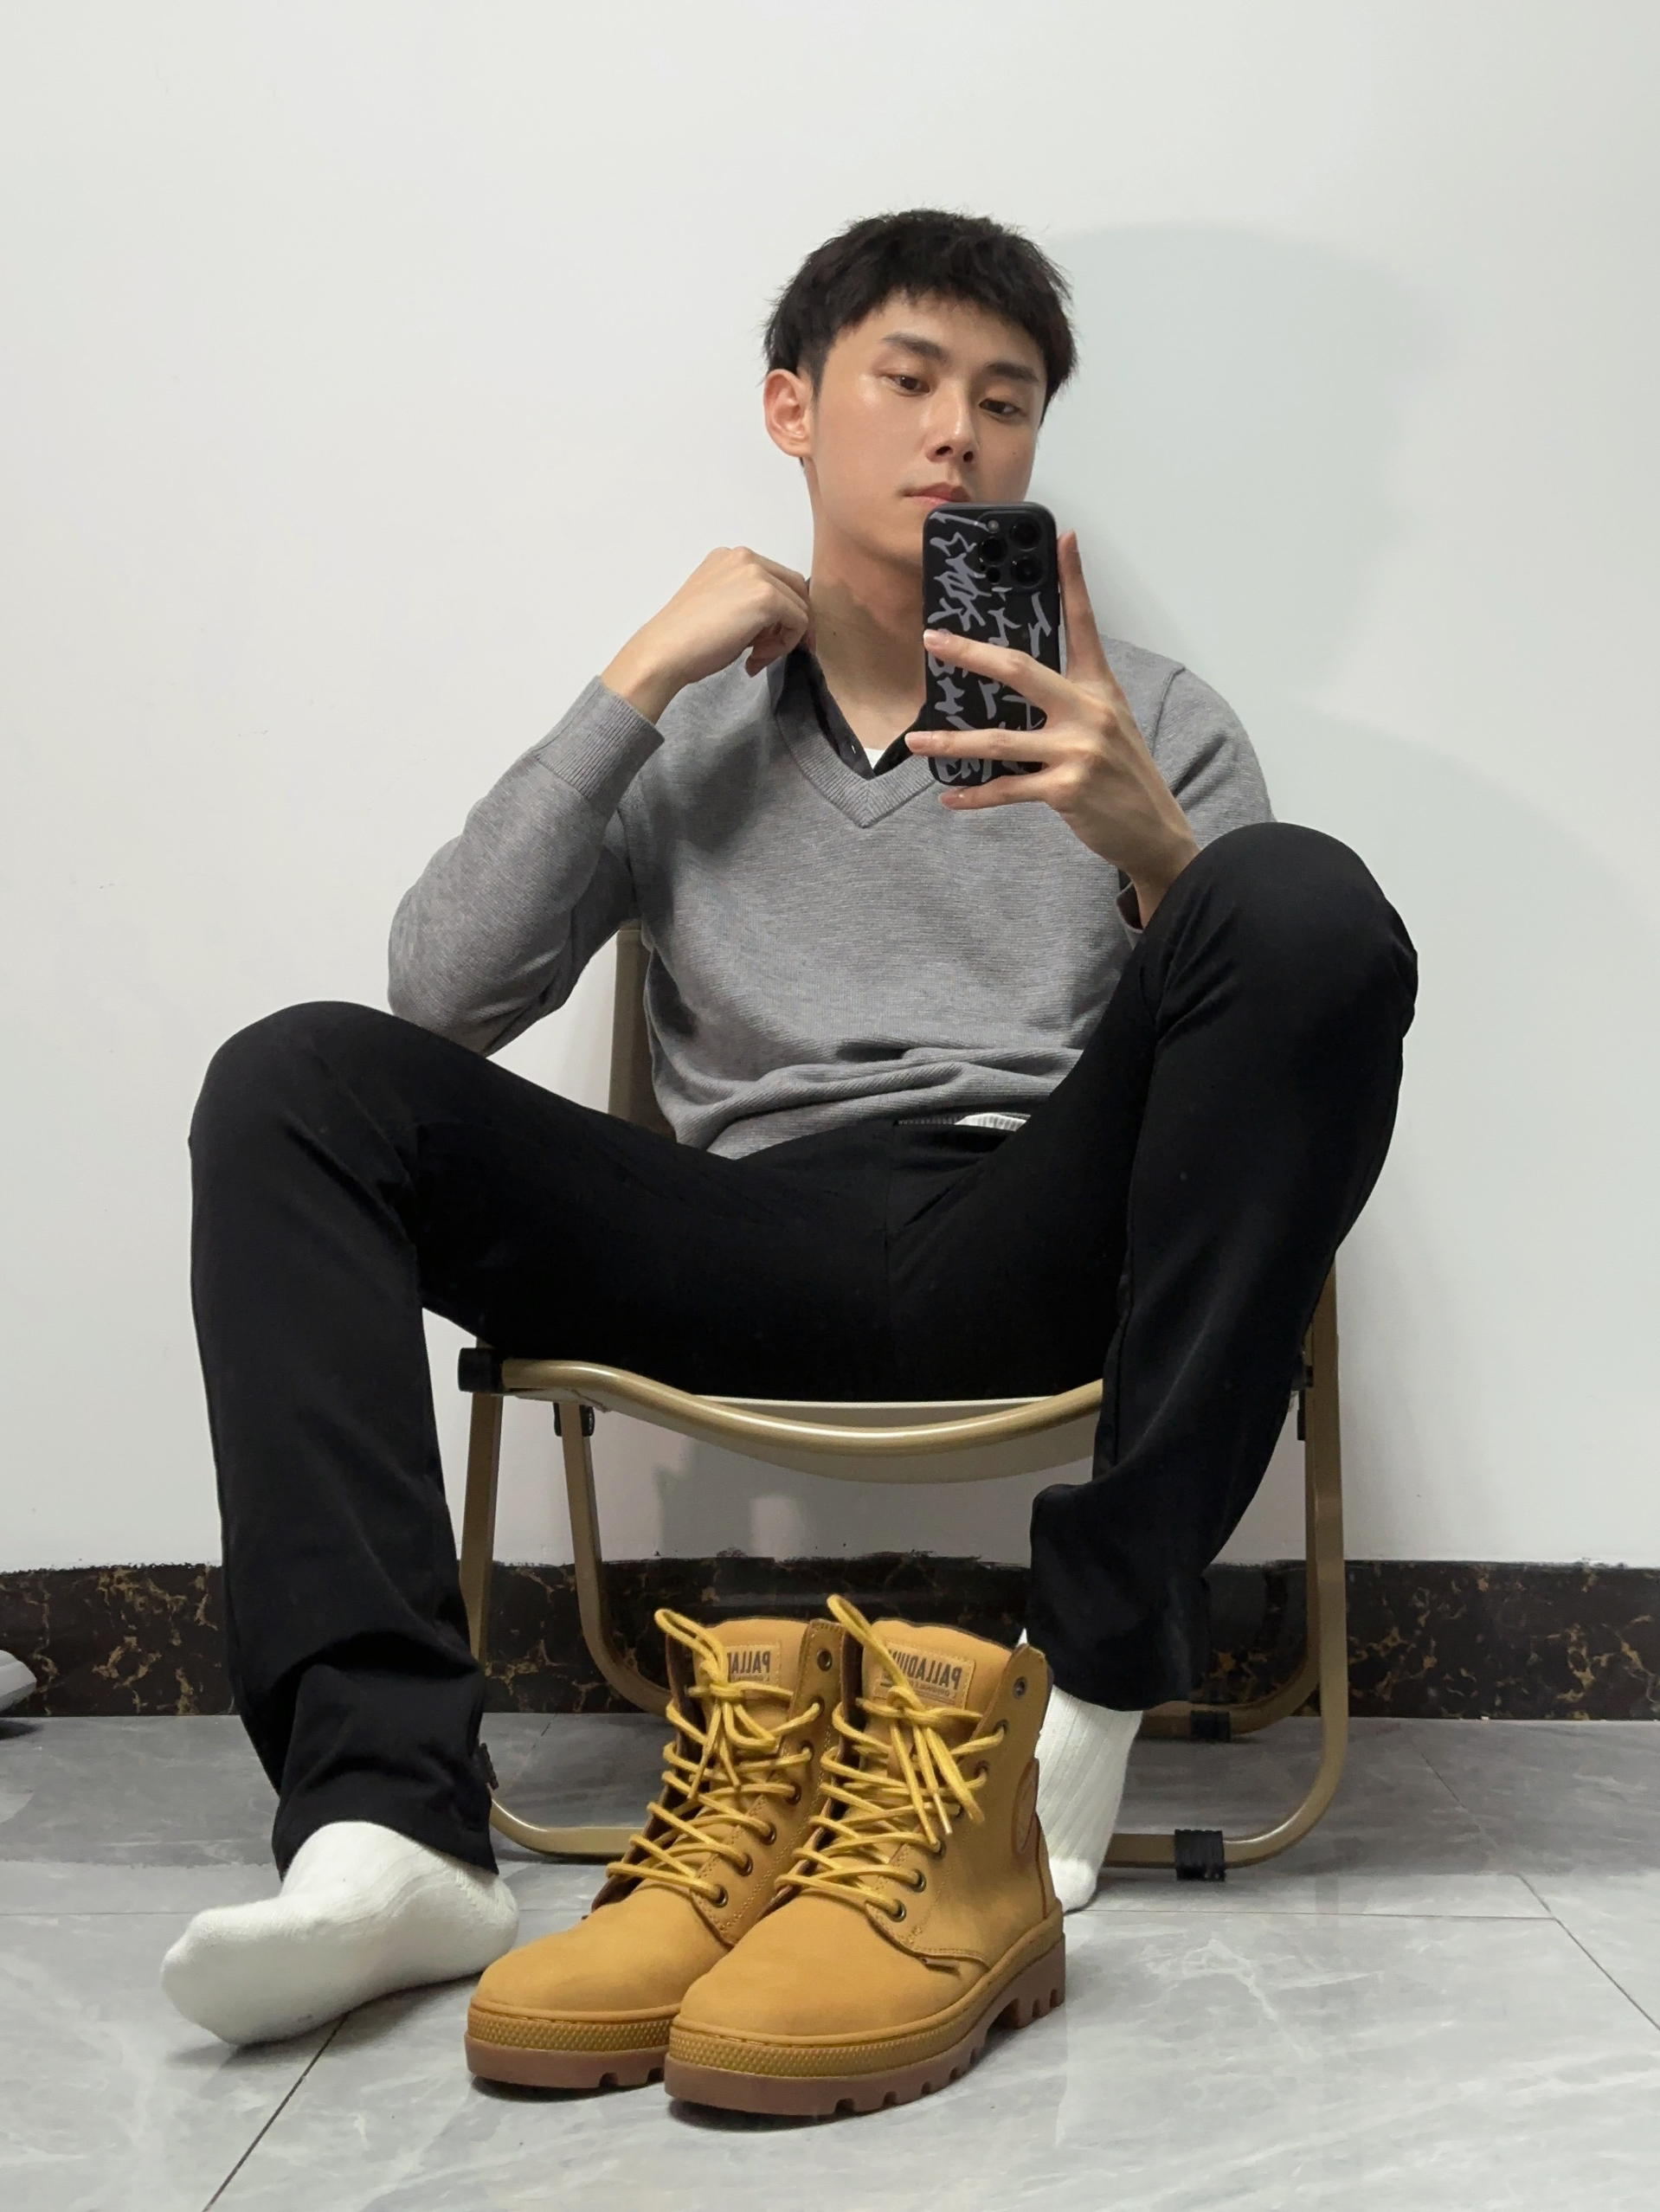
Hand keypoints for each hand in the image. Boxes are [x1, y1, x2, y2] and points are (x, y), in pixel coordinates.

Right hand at [602, 547, 811, 723]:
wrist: (665, 651)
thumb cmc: (686, 639)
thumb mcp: (721, 608)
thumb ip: (748, 604)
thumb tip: (779, 623)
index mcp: (730, 558)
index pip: (776, 580)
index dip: (779, 614)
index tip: (765, 643)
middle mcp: (745, 557)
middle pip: (795, 588)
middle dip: (790, 623)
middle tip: (769, 653)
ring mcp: (757, 574)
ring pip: (799, 607)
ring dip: (784, 638)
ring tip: (755, 658)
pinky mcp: (767, 596)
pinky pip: (799, 622)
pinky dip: (785, 645)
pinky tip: (755, 658)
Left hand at [906, 532, 1199, 923]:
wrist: (1154, 828)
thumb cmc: (1123, 774)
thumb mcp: (1110, 723)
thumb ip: (1073, 699)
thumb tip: (1017, 684)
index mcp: (1098, 688)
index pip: (1084, 624)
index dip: (1074, 580)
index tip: (1064, 538)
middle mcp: (1088, 712)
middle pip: (1021, 671)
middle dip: (972, 654)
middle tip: (933, 640)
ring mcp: (1077, 751)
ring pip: (1000, 741)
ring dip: (952, 742)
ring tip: (916, 742)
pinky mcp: (1066, 790)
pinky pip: (1008, 789)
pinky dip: (976, 797)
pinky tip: (950, 798)